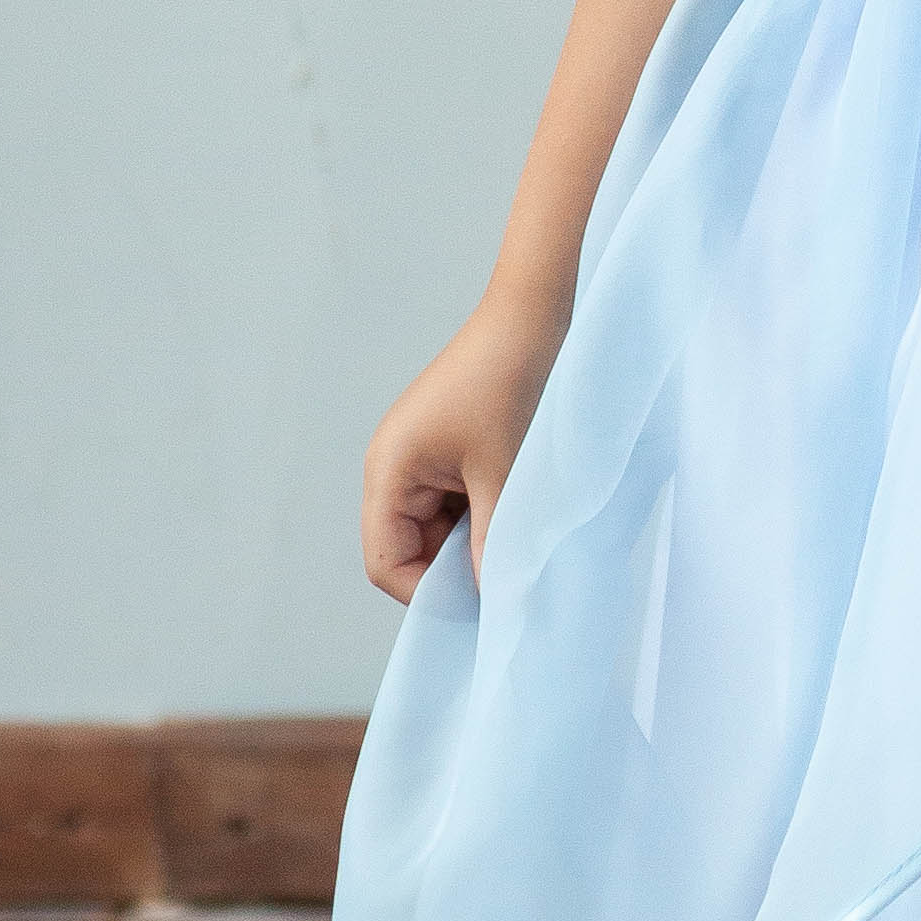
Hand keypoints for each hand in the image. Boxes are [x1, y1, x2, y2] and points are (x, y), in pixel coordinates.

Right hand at [361, 299, 563, 600]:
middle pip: (409, 550)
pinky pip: (456, 504)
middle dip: (454, 569)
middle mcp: (394, 467)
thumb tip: (494, 601)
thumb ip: (493, 542)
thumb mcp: (503, 474)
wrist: (534, 316)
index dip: (427, 594)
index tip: (483, 603)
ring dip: (474, 543)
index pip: (386, 561)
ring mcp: (421, 459)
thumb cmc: (511, 384)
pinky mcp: (448, 451)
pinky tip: (519, 515)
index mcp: (389, 470)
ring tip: (519, 541)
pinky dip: (484, 518)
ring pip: (438, 530)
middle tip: (507, 579)